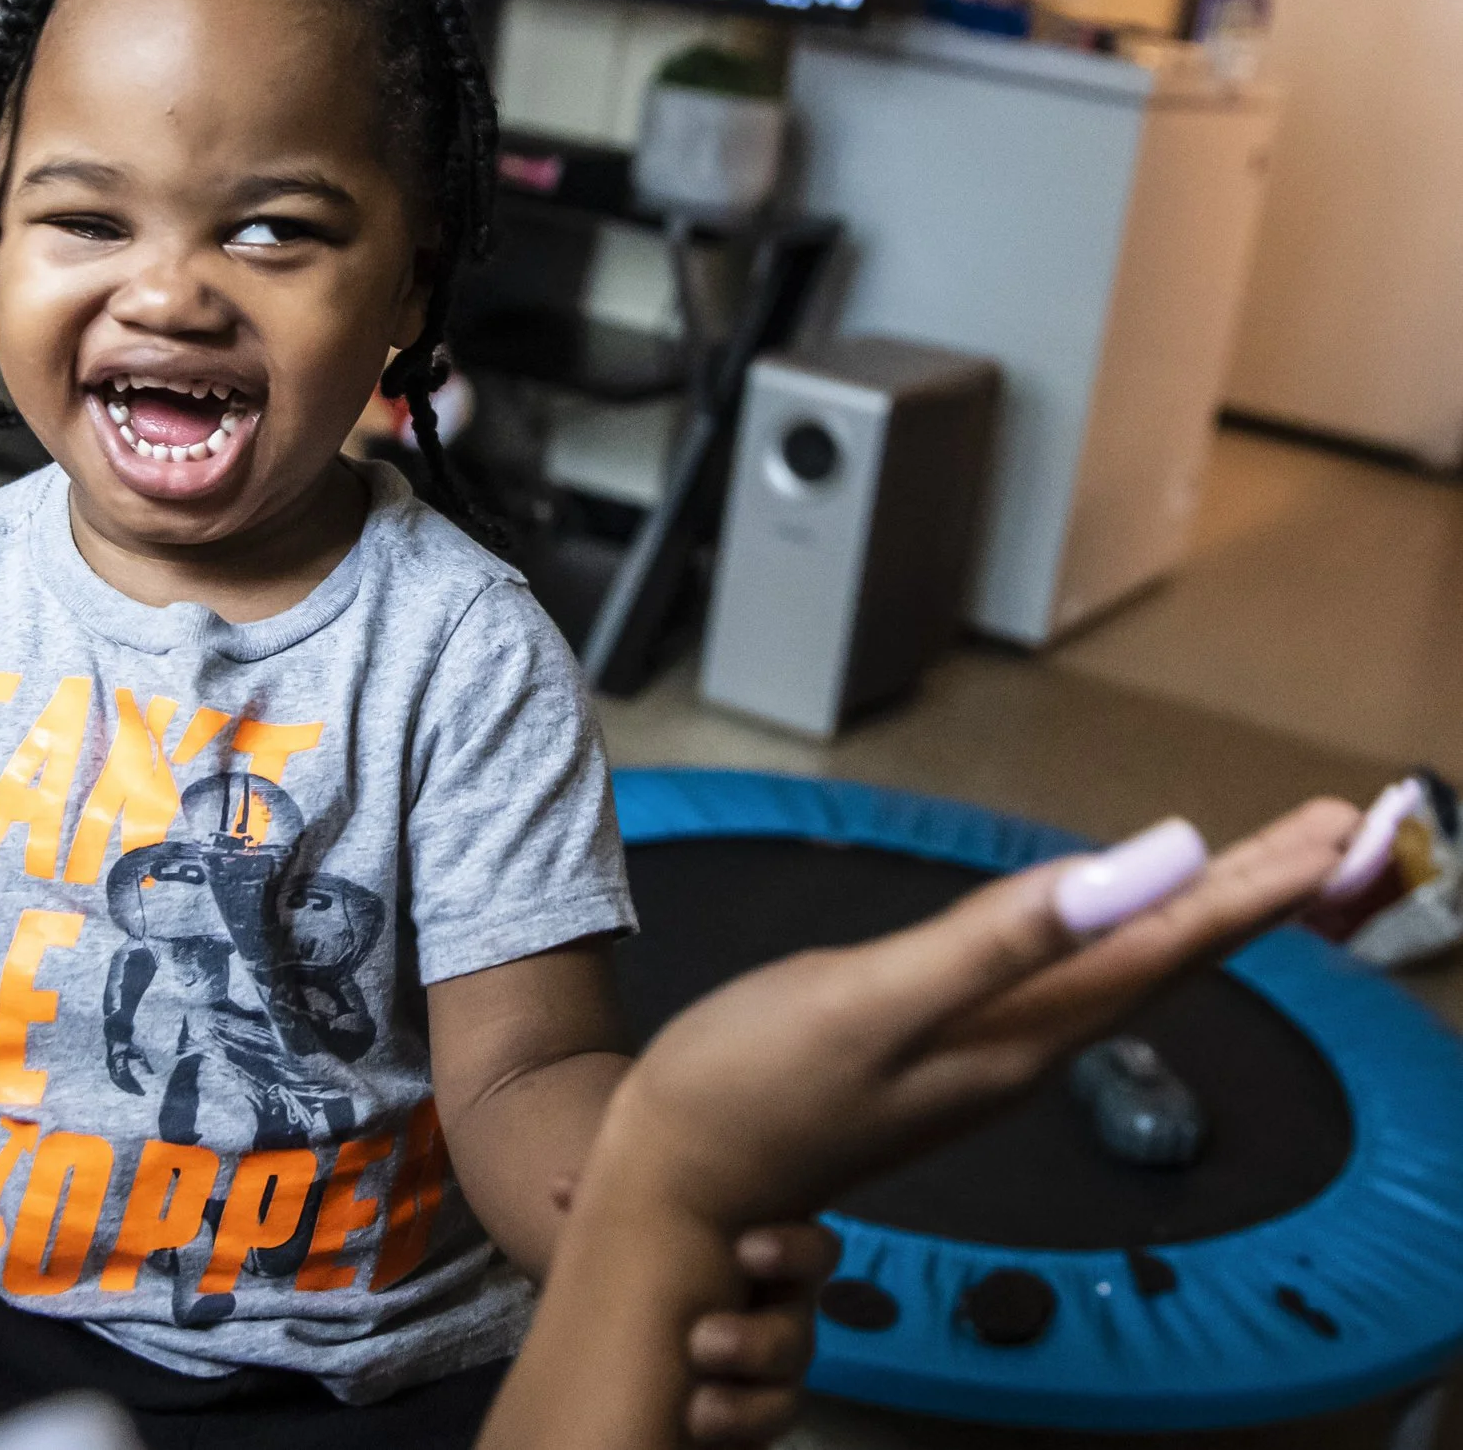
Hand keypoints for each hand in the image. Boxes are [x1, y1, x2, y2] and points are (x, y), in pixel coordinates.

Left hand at [549, 1172, 834, 1444]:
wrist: (640, 1349)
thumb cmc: (650, 1268)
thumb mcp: (630, 1234)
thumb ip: (604, 1205)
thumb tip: (558, 1187)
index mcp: (762, 1261)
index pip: (812, 1251)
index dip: (793, 1251)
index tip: (746, 1252)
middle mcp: (777, 1316)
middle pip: (801, 1330)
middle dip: (759, 1341)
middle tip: (704, 1342)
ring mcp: (770, 1371)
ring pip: (787, 1390)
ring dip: (742, 1403)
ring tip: (697, 1408)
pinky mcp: (755, 1413)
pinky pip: (769, 1424)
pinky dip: (738, 1427)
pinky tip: (696, 1423)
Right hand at [609, 798, 1360, 1234]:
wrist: (676, 1180)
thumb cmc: (750, 1090)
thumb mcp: (872, 1001)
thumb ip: (1001, 937)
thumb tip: (1143, 869)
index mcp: (1019, 1032)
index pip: (1168, 948)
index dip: (1254, 888)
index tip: (1334, 831)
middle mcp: (1019, 1048)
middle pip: (1164, 961)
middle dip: (1252, 896)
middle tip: (1333, 830)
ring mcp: (980, 1055)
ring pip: (1123, 973)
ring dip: (1198, 918)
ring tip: (1254, 873)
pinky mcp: (938, 1051)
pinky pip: (1068, 986)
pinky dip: (1120, 942)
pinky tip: (1114, 929)